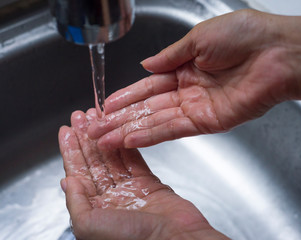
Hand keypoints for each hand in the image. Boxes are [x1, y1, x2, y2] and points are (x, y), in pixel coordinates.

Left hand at [58, 110, 227, 239]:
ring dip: (104, 138)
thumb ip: (77, 203)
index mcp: (94, 211)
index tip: (67, 132)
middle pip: (94, 163)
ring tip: (97, 118)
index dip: (71, 151)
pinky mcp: (149, 184)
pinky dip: (125, 146)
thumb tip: (68, 182)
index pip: (78, 174)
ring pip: (113, 158)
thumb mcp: (89, 226)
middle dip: (86, 139)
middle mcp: (110, 200)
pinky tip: (118, 132)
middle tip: (81, 118)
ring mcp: (130, 190)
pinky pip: (134, 160)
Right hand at [88, 9, 300, 149]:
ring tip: (106, 140)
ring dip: (130, 130)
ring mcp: (197, 108)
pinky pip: (174, 129)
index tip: (106, 105)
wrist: (276, 52)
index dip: (127, 96)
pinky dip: (152, 135)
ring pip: (157, 121)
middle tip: (96, 130)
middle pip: (149, 107)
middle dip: (121, 118)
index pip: (149, 85)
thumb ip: (169, 56)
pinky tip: (131, 139)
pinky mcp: (208, 122)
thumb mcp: (198, 38)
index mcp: (186, 67)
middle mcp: (189, 90)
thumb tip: (146, 63)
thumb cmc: (243, 36)